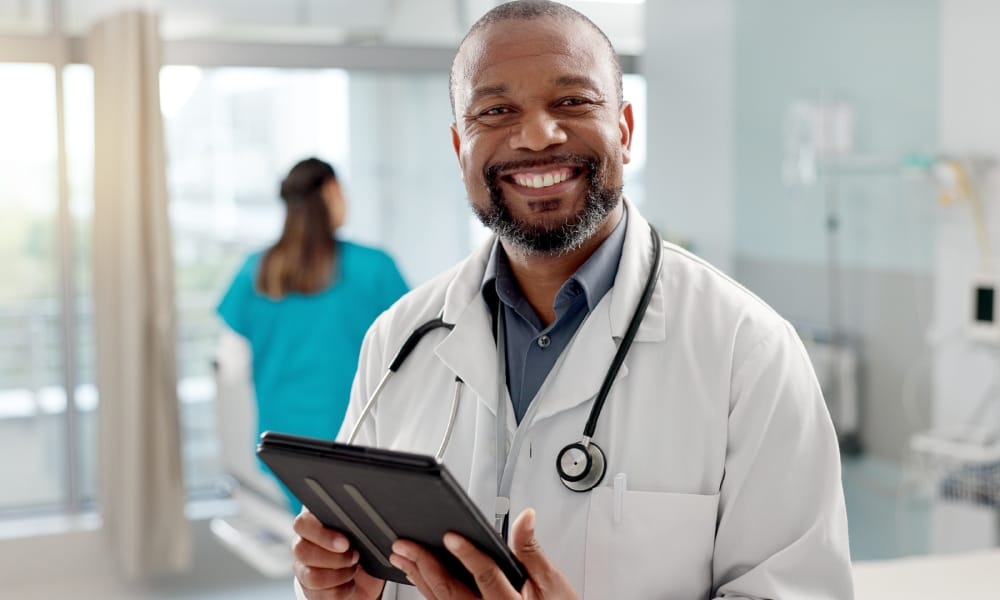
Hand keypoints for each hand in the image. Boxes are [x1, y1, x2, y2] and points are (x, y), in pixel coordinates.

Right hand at [292, 508, 385, 599]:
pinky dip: (342, 590)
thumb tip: (375, 535)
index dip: (322, 535)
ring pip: (312, 576)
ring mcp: (303, 570)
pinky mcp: (310, 591)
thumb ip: (360, 526)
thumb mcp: (363, 531)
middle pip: (302, 551)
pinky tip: (350, 583)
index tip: (346, 543)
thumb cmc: (362, 546)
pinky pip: (322, 595)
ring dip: (340, 574)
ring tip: (354, 569)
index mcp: (313, 525)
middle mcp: (303, 546)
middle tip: (355, 556)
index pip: (302, 524)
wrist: (364, 575)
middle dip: (335, 557)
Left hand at [389, 508, 577, 598]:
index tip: (451, 536)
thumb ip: (531, 549)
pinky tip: (418, 574)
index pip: (485, 576)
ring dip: (419, 577)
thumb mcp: (551, 581)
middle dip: (425, 565)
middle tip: (406, 544)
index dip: (467, 554)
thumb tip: (525, 517)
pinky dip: (428, 588)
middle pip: (451, 591)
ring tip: (402, 555)